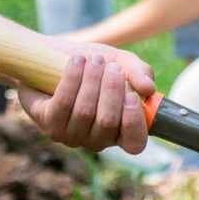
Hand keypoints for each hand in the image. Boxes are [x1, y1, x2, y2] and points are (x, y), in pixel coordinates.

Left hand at [18, 44, 156, 152]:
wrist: (51, 56)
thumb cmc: (93, 64)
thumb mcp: (121, 62)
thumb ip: (139, 72)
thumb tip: (149, 88)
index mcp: (120, 131)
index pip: (134, 143)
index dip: (134, 122)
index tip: (132, 95)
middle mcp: (96, 139)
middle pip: (108, 122)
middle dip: (111, 90)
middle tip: (110, 66)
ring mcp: (71, 135)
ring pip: (85, 112)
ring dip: (92, 80)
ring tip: (93, 59)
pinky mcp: (49, 124)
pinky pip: (63, 104)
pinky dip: (73, 79)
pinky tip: (76, 61)